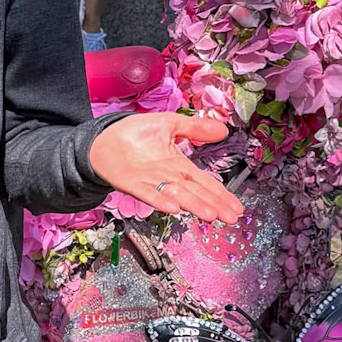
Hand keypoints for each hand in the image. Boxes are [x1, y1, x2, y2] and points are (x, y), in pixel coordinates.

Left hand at [88, 112, 242, 224]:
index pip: (205, 182)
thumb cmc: (135, 134)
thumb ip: (195, 129)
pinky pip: (148, 193)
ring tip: (210, 215)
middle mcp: (168, 178)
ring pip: (176, 195)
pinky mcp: (131, 183)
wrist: (104, 139)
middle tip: (230, 218)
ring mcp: (151, 182)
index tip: (237, 207)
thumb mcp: (169, 124)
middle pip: (195, 192)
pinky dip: (160, 200)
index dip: (221, 194)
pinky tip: (173, 208)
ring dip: (193, 205)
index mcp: (179, 166)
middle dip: (213, 204)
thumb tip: (223, 130)